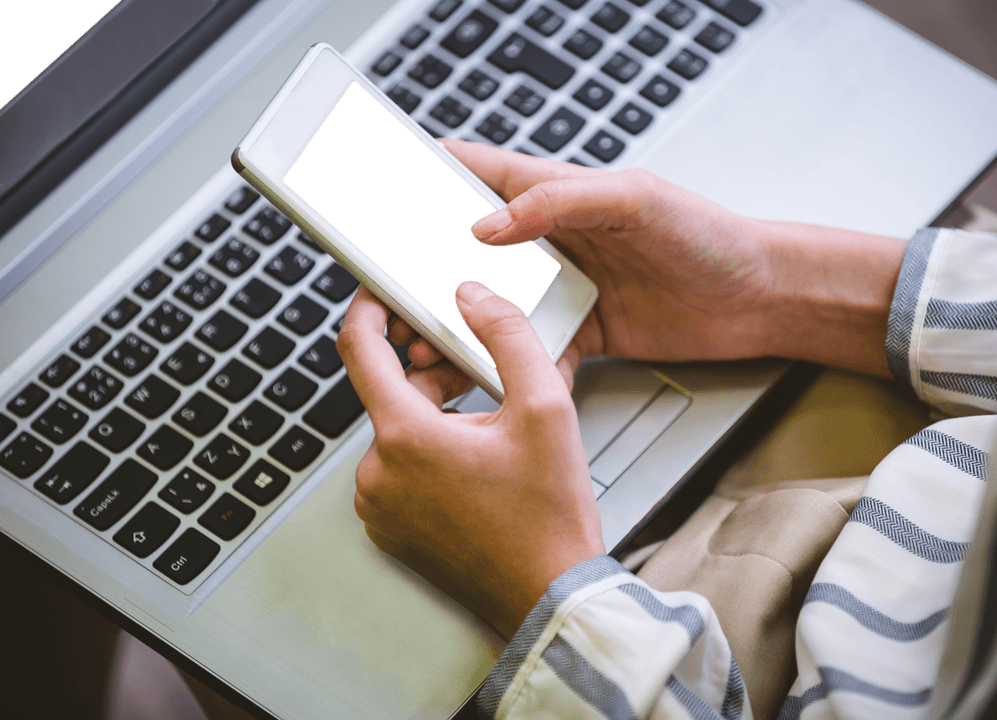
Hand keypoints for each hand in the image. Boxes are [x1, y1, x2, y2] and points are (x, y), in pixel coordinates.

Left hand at [338, 283, 604, 639]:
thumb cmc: (547, 517)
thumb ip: (508, 335)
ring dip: (432, 413)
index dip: (369, 308)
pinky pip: (397, 469)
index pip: (360, 348)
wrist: (548, 594)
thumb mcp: (545, 407)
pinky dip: (427, 453)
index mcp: (405, 437)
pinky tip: (473, 461)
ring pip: (395, 430)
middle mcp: (379, 472)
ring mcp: (379, 505)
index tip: (381, 293)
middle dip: (428, 368)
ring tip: (487, 427)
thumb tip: (473, 298)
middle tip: (477, 370)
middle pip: (388, 391)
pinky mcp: (389, 528)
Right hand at [401, 141, 906, 377]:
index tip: (376, 194)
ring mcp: (563, 286)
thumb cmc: (708, 235)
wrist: (758, 299)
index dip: (422, 177)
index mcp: (555, 192)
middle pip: (466, 248)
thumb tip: (489, 223)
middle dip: (422, 268)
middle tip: (388, 293)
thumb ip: (560, 202)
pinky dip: (506, 366)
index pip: (474, 173)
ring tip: (424, 348)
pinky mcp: (580, 330)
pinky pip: (528, 350)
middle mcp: (551, 238)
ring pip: (490, 305)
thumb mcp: (635, 199)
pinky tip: (487, 381)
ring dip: (456, 326)